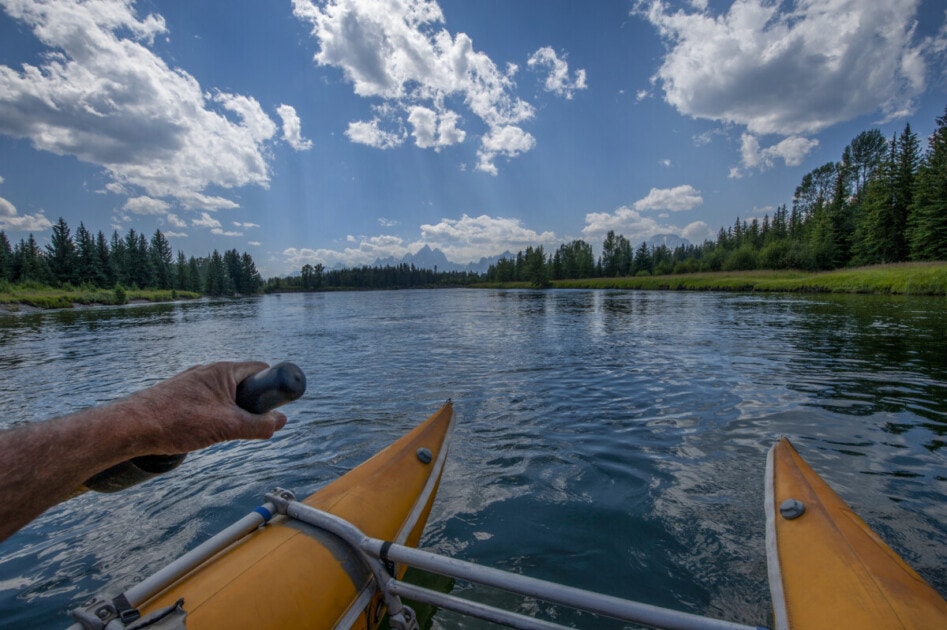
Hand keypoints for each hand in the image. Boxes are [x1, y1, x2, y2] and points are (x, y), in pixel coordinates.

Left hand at [119, 361, 288, 455]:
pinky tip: (202, 433)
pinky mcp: (178, 396)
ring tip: (222, 433)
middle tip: (249, 425)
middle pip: (243, 384)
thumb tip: (281, 421)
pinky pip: (207, 402)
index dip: (272, 386)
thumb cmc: (177, 421)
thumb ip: (259, 425)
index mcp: (223, 371)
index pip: (260, 370)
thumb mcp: (227, 426)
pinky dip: (212, 416)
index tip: (275, 405)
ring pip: (224, 395)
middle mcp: (208, 372)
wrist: (131, 427)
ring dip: (231, 412)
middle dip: (251, 404)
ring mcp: (192, 383)